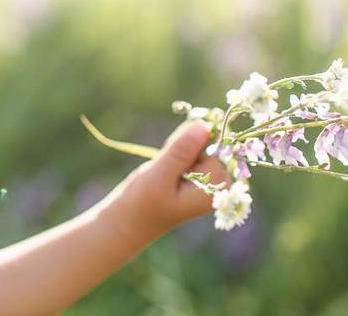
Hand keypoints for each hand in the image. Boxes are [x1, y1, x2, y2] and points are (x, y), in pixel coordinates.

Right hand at [100, 121, 229, 246]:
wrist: (128, 222)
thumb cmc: (142, 203)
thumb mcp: (159, 175)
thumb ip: (181, 151)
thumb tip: (203, 126)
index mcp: (216, 189)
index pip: (214, 146)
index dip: (189, 145)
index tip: (170, 163)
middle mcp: (219, 186)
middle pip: (210, 144)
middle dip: (184, 147)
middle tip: (164, 171)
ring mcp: (210, 182)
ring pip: (199, 144)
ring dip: (178, 151)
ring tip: (163, 174)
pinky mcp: (199, 177)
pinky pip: (192, 151)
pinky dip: (176, 154)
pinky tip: (165, 172)